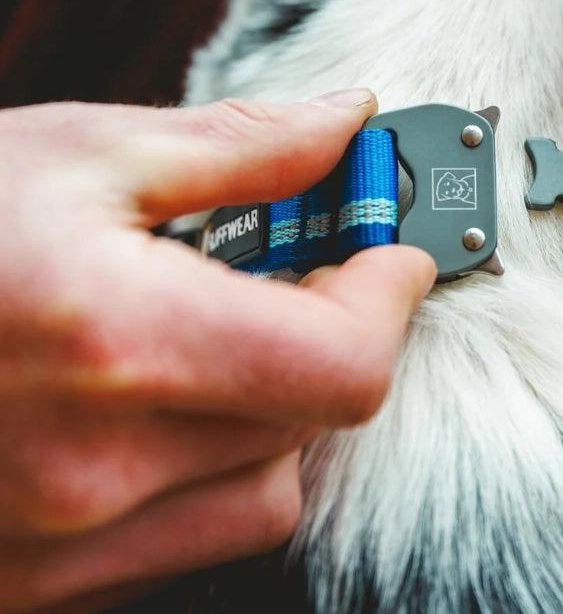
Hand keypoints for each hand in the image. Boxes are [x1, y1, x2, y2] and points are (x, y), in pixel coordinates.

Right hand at [0, 92, 434, 611]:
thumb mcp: (82, 153)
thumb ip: (240, 146)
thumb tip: (343, 123)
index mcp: (115, 339)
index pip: (342, 363)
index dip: (390, 297)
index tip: (393, 250)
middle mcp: (93, 466)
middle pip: (315, 418)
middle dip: (335, 331)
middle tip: (312, 268)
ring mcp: (61, 542)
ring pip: (264, 482)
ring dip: (277, 399)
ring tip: (227, 328)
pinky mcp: (40, 580)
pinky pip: (190, 529)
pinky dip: (213, 459)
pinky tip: (166, 394)